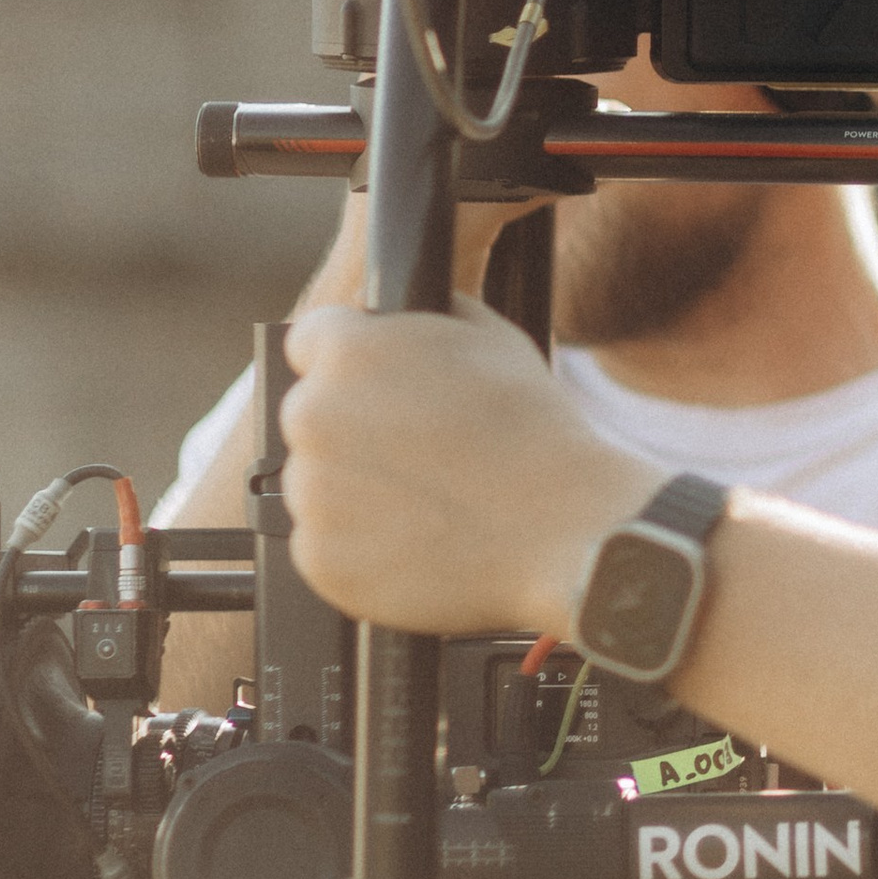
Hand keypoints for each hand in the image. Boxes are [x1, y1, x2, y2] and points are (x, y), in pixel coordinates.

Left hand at [279, 301, 654, 638]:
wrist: (565, 529)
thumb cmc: (536, 432)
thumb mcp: (491, 337)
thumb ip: (427, 320)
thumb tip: (405, 319)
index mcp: (349, 350)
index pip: (312, 344)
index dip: (353, 363)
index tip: (381, 389)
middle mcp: (315, 416)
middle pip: (312, 417)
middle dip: (355, 430)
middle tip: (417, 452)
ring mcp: (313, 493)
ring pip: (317, 483)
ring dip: (356, 489)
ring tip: (425, 499)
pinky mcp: (322, 559)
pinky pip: (324, 545)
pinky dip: (360, 547)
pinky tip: (415, 538)